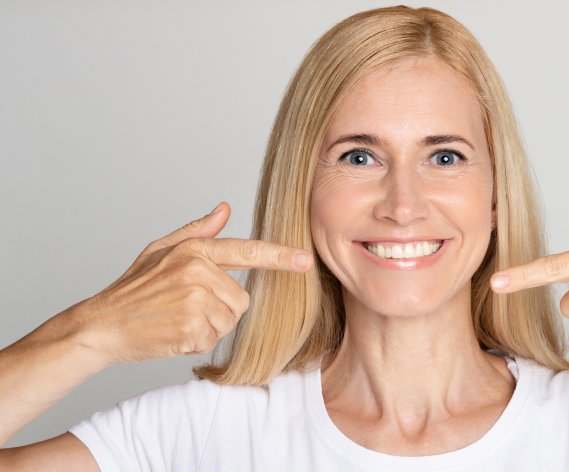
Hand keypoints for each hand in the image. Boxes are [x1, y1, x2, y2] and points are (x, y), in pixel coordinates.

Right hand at [74, 202, 312, 365]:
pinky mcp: (192, 327)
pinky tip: (173, 332)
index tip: (306, 260)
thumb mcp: (161, 250)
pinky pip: (214, 337)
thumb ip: (197, 231)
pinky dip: (197, 341)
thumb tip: (224, 208)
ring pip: (230, 319)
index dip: (280, 257)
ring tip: (177, 319)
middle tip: (184, 307)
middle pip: (241, 298)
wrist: (101, 325)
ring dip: (209, 326)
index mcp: (194, 250)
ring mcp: (195, 299)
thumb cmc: (132, 289)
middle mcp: (197, 271)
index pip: (247, 250)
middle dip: (220, 308)